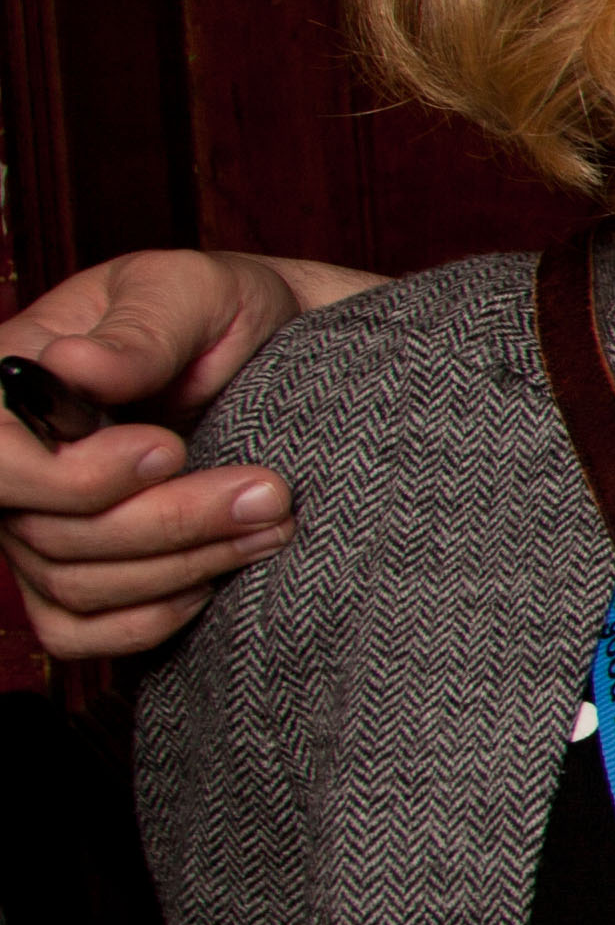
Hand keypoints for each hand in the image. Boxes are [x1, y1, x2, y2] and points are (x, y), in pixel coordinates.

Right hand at [0, 251, 366, 654]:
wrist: (277, 354)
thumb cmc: (220, 314)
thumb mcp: (189, 293)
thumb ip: (139, 333)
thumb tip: (75, 367)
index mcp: (11, 384)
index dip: (69, 476)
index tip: (169, 449)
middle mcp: (15, 464)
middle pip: (44, 532)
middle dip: (164, 521)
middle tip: (265, 491)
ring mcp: (39, 525)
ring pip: (76, 585)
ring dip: (185, 563)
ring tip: (272, 518)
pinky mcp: (78, 575)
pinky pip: (81, 631)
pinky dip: (150, 618)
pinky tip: (210, 582)